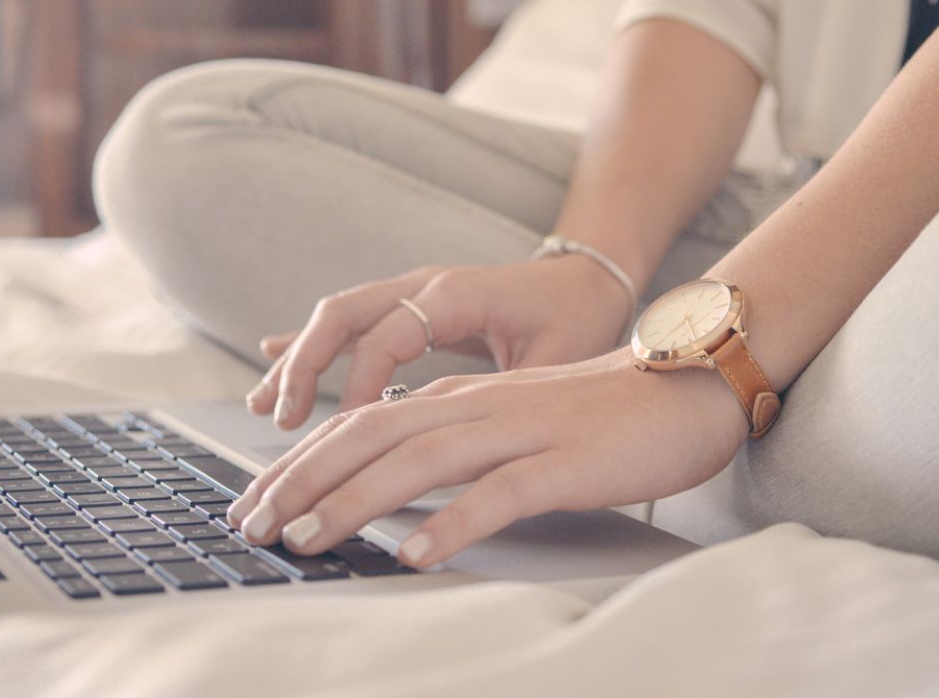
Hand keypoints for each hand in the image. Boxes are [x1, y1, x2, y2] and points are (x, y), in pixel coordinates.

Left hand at [226, 351, 750, 567]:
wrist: (687, 384)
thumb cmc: (599, 415)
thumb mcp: (510, 423)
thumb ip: (452, 445)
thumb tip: (389, 487)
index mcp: (459, 401)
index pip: (357, 426)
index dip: (298, 464)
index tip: (253, 503)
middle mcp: (476, 408)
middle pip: (368, 437)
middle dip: (301, 482)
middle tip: (251, 525)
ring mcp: (520, 432)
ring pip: (418, 461)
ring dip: (353, 502)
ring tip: (306, 539)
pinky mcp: (564, 463)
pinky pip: (499, 494)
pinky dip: (452, 523)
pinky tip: (415, 554)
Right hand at [247, 255, 633, 429]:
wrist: (588, 277)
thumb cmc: (577, 318)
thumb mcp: (556, 358)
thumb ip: (510, 391)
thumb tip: (466, 438)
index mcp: (458, 294)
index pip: (389, 336)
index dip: (362, 384)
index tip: (347, 431)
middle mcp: (425, 284)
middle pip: (344, 314)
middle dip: (305, 366)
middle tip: (282, 420)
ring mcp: (412, 291)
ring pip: (337, 317)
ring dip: (298, 360)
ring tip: (264, 407)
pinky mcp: (408, 305)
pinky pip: (349, 322)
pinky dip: (310, 344)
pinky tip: (273, 362)